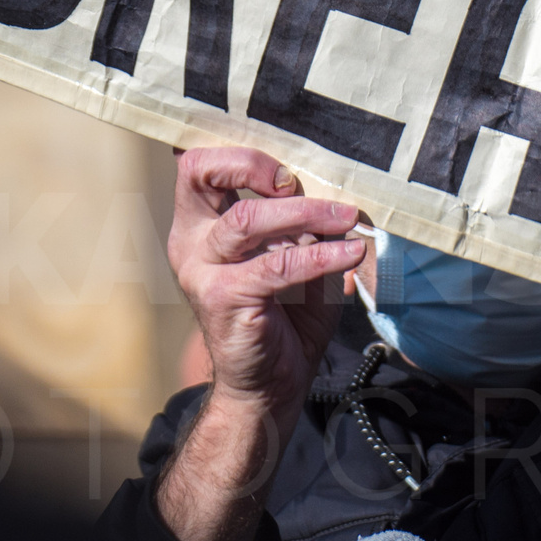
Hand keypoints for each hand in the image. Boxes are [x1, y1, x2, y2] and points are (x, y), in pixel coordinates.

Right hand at [157, 146, 364, 540]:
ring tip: (347, 218)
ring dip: (305, 213)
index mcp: (200, 224)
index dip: (240, 152)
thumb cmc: (283, 318)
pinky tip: (349, 255)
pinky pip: (276, 266)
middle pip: (200, 173)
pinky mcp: (225, 299)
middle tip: (298, 180)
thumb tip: (343, 189)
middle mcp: (191, 241)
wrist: (268, 389)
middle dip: (252, 164)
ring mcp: (203, 271)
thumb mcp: (295, 259)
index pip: (197, 164)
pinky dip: (319, 256)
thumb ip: (308, 225)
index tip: (289, 167)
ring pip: (247, 218)